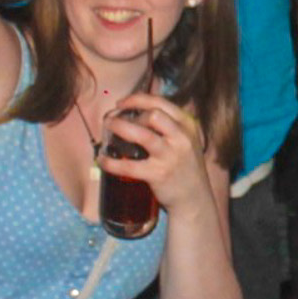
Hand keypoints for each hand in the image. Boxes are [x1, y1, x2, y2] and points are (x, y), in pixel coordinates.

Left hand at [97, 92, 220, 216]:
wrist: (194, 199)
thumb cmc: (185, 167)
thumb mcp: (185, 140)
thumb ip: (168, 125)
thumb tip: (135, 113)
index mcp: (188, 124)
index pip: (161, 102)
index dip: (137, 99)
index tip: (121, 103)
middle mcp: (181, 137)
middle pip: (153, 114)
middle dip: (130, 112)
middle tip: (114, 118)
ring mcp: (170, 156)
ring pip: (142, 134)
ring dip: (120, 127)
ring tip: (107, 127)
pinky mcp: (158, 174)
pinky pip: (129, 165)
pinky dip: (112, 162)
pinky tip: (103, 160)